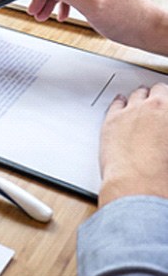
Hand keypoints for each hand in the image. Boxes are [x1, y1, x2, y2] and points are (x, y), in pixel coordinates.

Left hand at [99, 83, 167, 206]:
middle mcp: (155, 106)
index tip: (166, 111)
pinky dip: (120, 102)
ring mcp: (132, 110)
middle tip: (160, 104)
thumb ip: (166, 135)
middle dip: (159, 95)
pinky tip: (121, 102)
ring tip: (141, 102)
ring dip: (141, 97)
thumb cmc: (163, 175)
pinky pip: (117, 102)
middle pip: (158, 90)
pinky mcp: (113, 118)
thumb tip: (163, 137)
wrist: (139, 185)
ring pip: (137, 94)